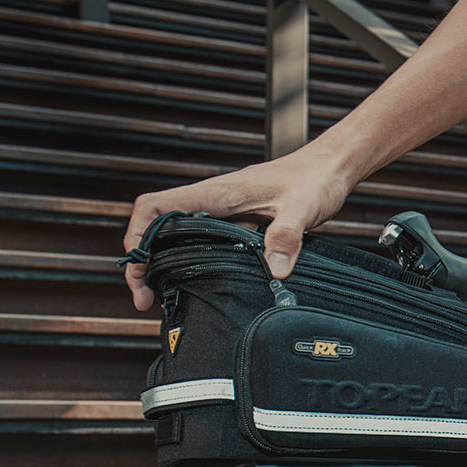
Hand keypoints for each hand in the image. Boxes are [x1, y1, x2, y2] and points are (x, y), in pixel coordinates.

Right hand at [121, 144, 355, 310]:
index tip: (139, 268)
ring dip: (163, 261)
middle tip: (146, 298)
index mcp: (217, 193)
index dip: (137, 235)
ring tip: (162, 295)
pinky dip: (189, 260)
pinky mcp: (236, 220)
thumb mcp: (303, 209)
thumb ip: (287, 236)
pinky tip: (198, 283)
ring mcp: (223, 210)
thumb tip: (275, 269)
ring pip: (176, 233)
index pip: (155, 207)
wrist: (329, 168)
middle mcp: (213, 201)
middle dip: (143, 259)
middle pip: (156, 225)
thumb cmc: (315, 179)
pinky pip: (201, 239)